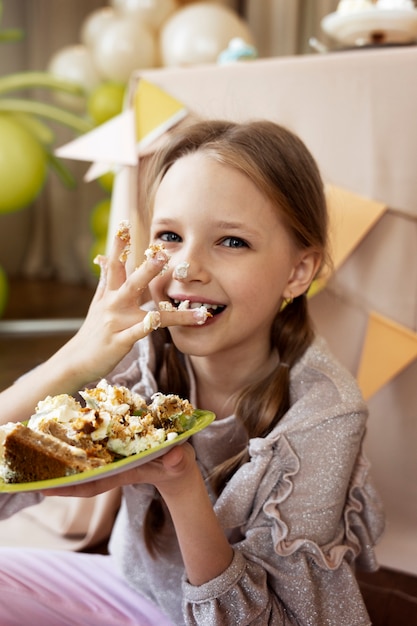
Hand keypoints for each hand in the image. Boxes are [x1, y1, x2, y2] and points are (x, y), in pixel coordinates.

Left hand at [42, 442, 196, 498]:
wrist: (179, 465)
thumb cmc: (177, 467)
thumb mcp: (179, 464)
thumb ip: (178, 461)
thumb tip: (174, 457)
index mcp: (124, 472)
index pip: (93, 483)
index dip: (71, 486)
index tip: (48, 488)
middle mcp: (115, 464)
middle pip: (82, 470)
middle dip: (60, 470)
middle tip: (34, 464)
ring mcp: (115, 454)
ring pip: (86, 456)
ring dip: (67, 452)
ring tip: (41, 444)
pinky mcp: (118, 441)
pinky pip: (96, 441)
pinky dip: (83, 437)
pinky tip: (68, 428)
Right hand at [58, 226, 207, 385]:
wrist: (76, 361)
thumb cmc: (93, 332)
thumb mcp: (97, 303)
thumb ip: (105, 280)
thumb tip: (103, 257)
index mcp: (109, 295)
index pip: (114, 265)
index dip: (119, 245)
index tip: (125, 223)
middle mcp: (112, 305)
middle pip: (130, 281)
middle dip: (147, 266)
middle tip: (162, 251)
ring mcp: (116, 323)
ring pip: (142, 307)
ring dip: (157, 295)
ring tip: (175, 289)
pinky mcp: (120, 342)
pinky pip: (136, 332)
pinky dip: (145, 325)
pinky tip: (155, 319)